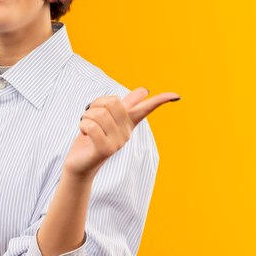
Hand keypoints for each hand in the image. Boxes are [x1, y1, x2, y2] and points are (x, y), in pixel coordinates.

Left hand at [63, 87, 179, 177]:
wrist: (79, 164)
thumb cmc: (91, 139)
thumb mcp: (107, 119)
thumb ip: (125, 105)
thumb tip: (144, 91)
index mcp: (128, 124)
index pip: (147, 108)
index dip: (161, 100)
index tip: (176, 95)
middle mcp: (126, 133)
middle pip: (112, 102)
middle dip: (95, 105)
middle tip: (90, 117)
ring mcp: (118, 143)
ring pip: (99, 113)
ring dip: (86, 117)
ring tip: (86, 127)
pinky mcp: (105, 150)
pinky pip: (91, 126)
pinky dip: (82, 126)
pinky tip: (84, 134)